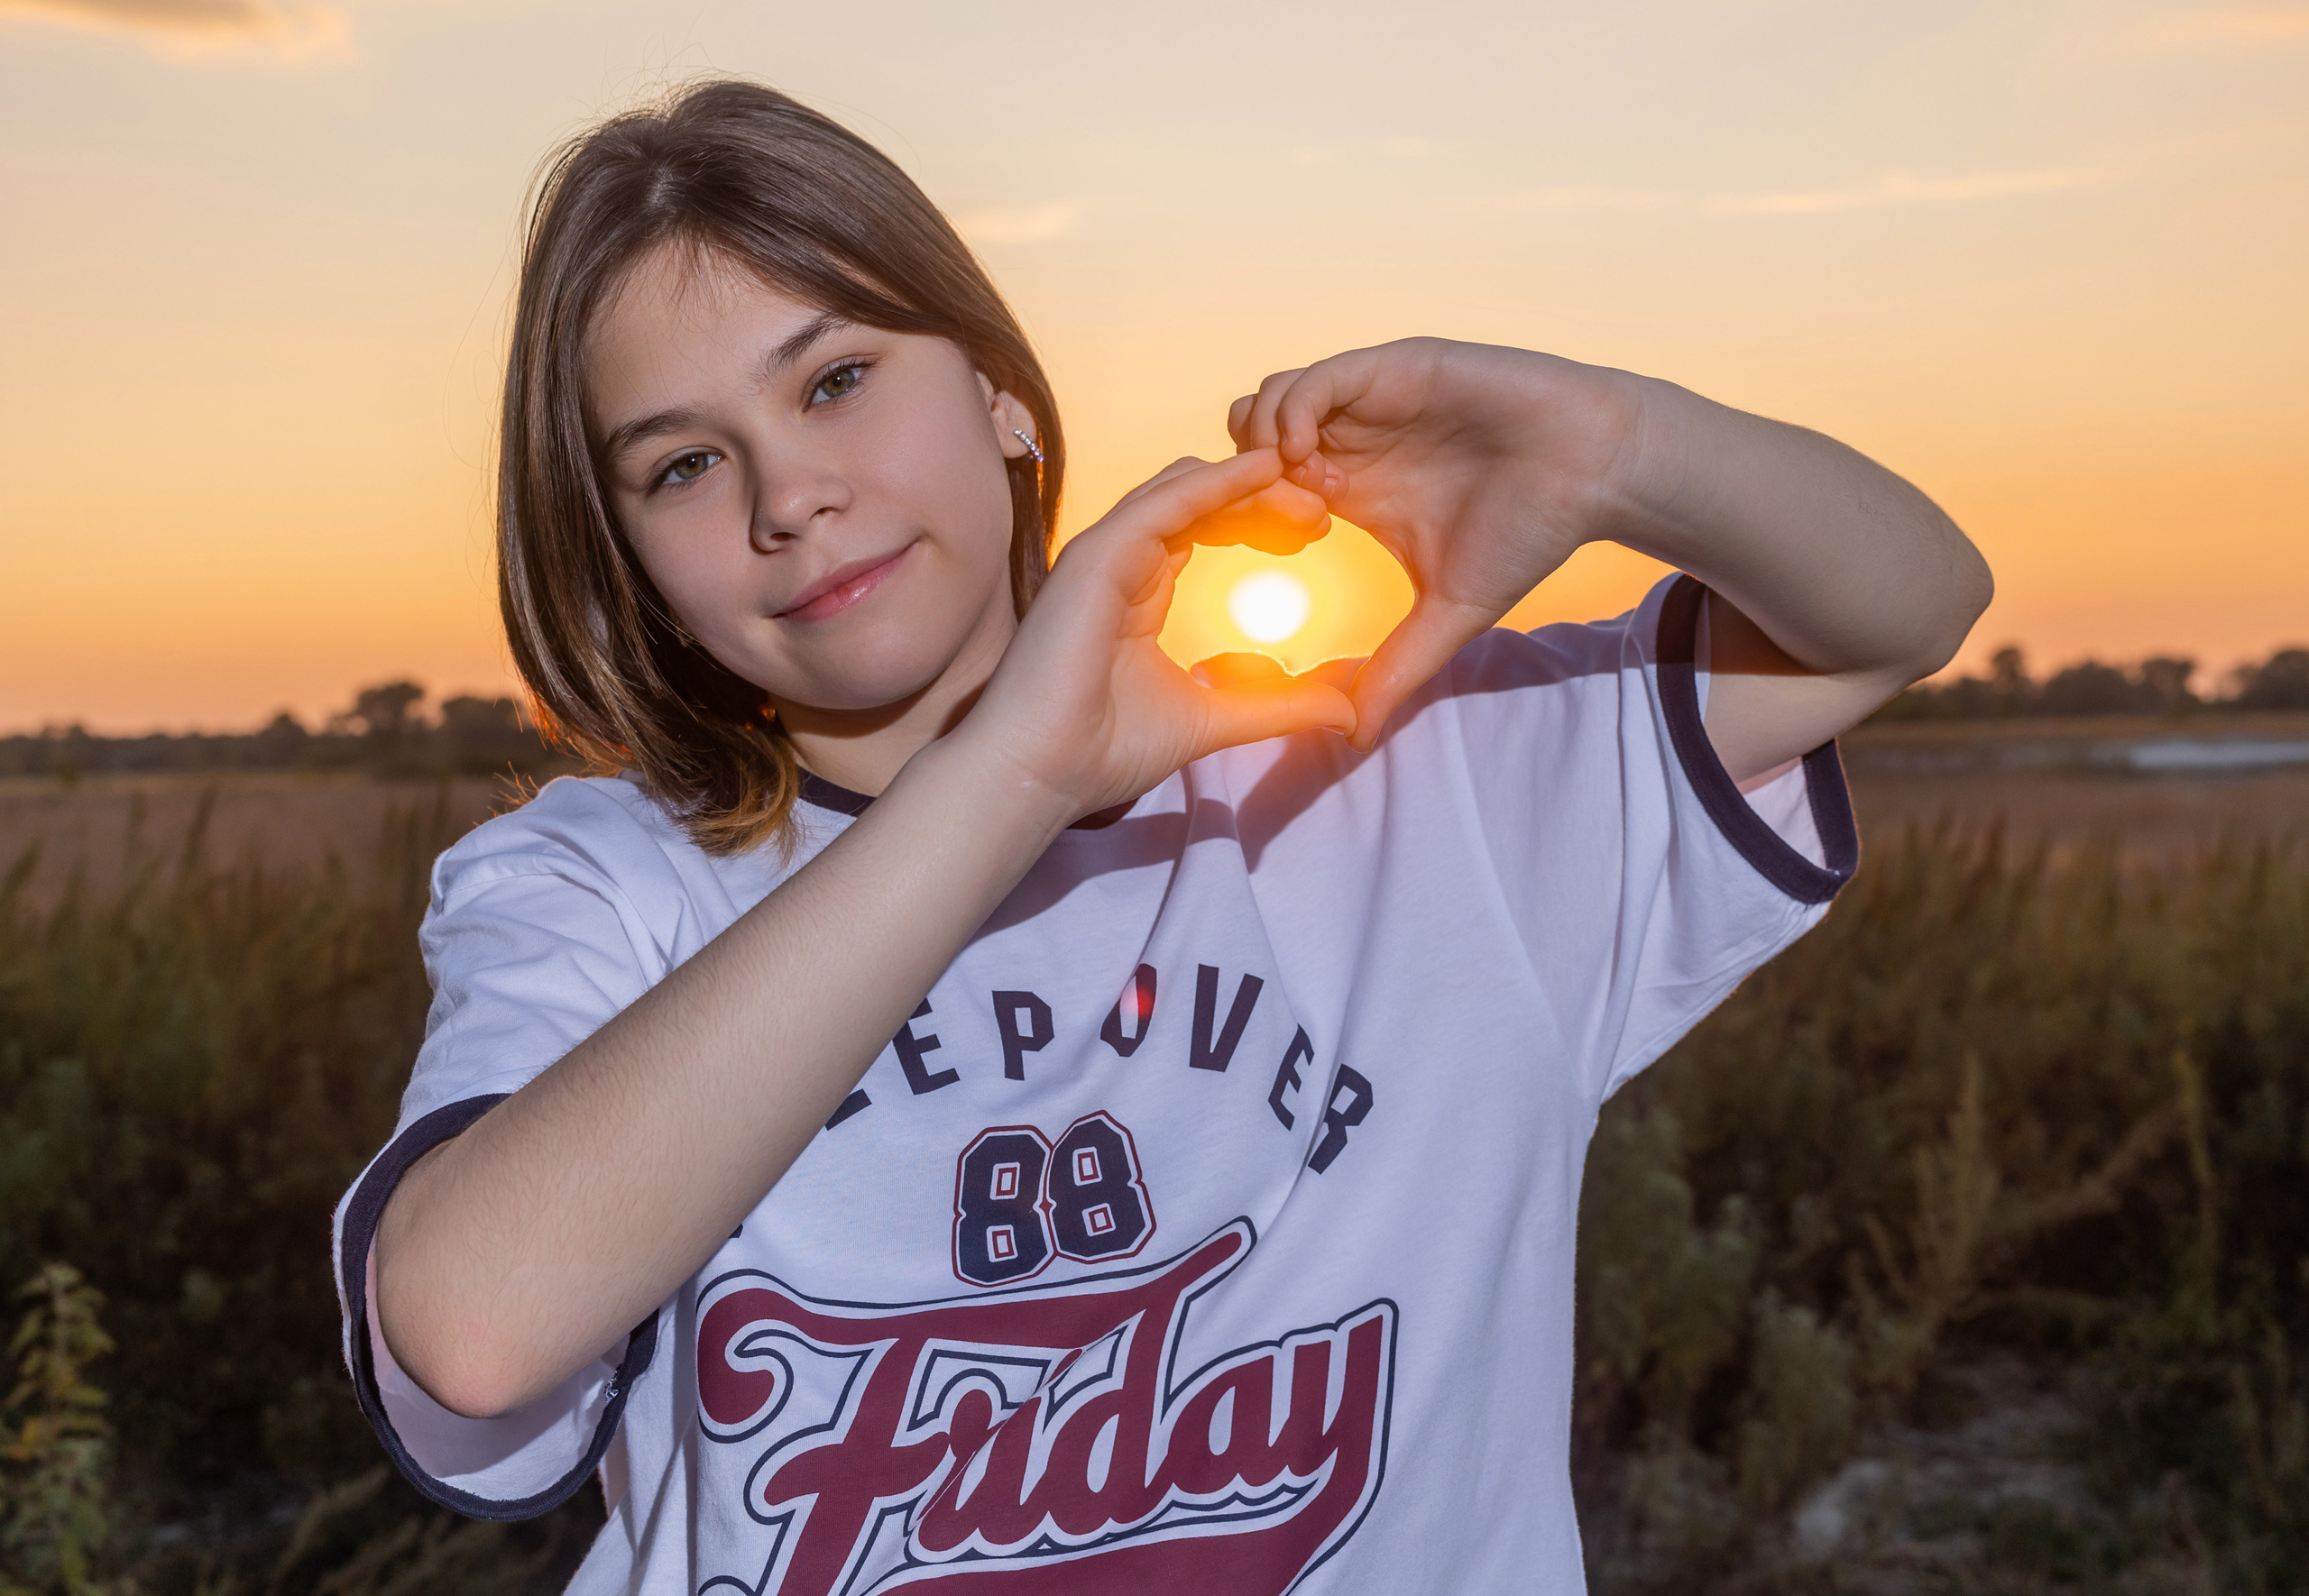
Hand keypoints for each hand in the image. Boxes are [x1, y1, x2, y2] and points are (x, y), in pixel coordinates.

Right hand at [955, 450, 1356, 817]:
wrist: (1039, 772)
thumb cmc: (1102, 751)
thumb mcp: (1215, 720)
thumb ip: (1277, 707)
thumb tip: (1347, 714)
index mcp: (1141, 590)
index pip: (1207, 527)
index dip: (1261, 518)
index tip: (1316, 529)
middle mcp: (1122, 561)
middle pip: (1203, 500)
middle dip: (1265, 494)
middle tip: (1325, 504)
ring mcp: (1106, 554)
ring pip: (1187, 489)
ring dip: (1250, 482)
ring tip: (1307, 488)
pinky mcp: (1097, 556)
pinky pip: (1165, 501)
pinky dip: (1216, 482)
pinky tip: (1261, 471)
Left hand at [1229, 339, 1651, 749]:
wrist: (1594, 469)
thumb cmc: (1530, 532)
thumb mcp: (1450, 614)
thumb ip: (1398, 669)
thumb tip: (1355, 739)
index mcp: (1351, 489)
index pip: (1263, 491)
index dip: (1253, 518)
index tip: (1282, 548)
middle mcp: (1351, 442)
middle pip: (1249, 443)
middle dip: (1245, 476)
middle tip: (1274, 513)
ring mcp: (1367, 402)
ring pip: (1270, 401)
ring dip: (1262, 441)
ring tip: (1293, 482)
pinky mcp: (1392, 368)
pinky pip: (1314, 378)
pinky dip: (1293, 411)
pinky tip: (1308, 453)